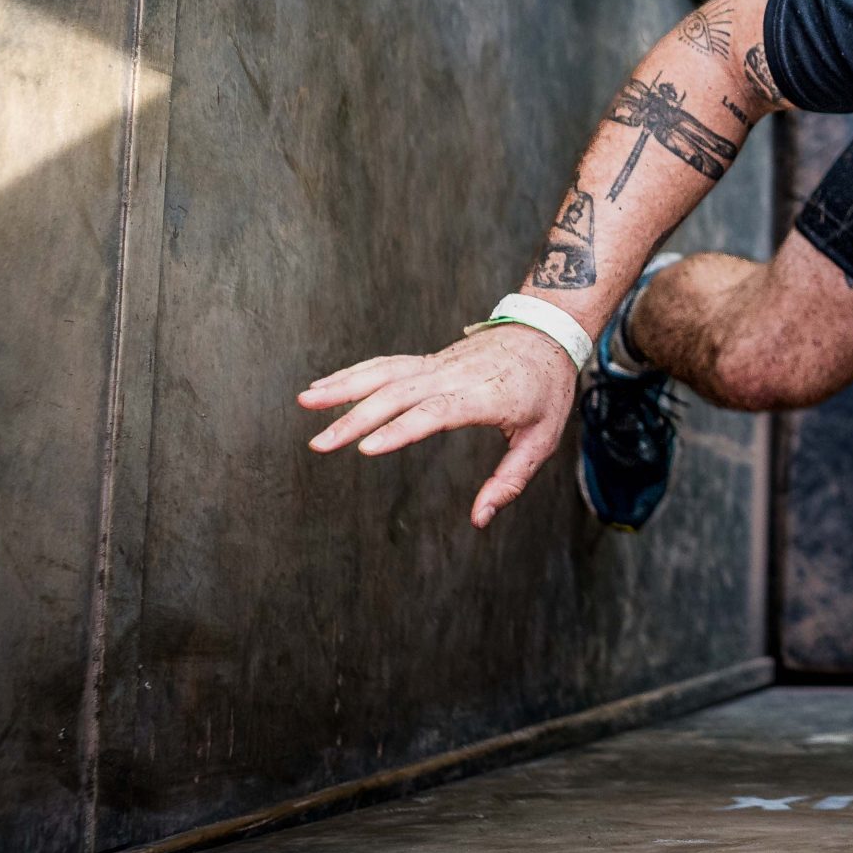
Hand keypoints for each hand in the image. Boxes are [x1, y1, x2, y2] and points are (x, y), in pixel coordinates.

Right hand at [297, 326, 579, 527]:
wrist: (546, 333)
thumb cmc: (547, 390)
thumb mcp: (542, 439)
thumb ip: (510, 481)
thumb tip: (480, 519)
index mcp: (486, 395)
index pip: (436, 412)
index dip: (400, 429)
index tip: (367, 448)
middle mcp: (456, 375)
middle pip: (399, 394)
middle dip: (355, 419)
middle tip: (320, 445)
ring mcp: (439, 364)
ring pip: (384, 373)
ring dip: (343, 388)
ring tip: (305, 402)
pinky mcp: (428, 360)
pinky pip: (386, 365)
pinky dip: (352, 373)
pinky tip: (322, 386)